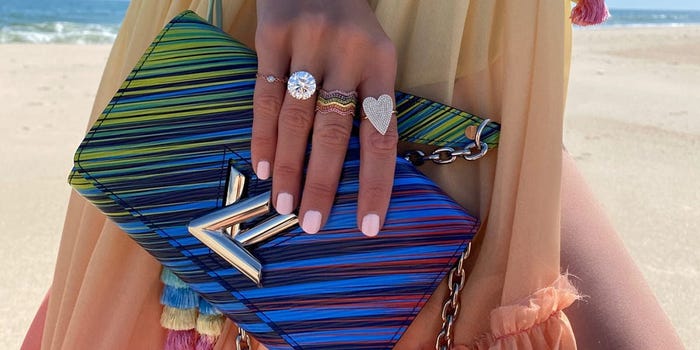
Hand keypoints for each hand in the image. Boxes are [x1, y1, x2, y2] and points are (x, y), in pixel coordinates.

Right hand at [252, 0, 397, 235]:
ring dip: (288, 167)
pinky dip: (263, 136)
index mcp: (381, 62)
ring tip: (282, 205)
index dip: (376, 183)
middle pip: (333, 131)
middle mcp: (347, 53)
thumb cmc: (348, 24)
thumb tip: (360, 168)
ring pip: (295, 119)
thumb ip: (367, 100)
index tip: (369, 225)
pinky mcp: (271, 36)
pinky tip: (262, 166)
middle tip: (311, 224)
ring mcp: (307, 43)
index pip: (381, 135)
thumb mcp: (372, 54)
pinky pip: (265, 96)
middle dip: (321, 184)